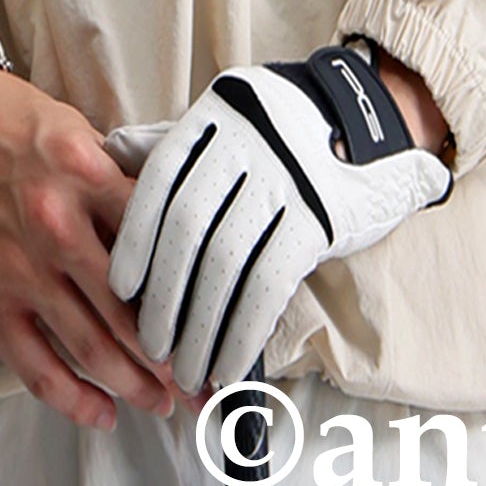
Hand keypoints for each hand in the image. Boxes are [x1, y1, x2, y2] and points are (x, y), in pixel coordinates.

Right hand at [0, 64, 203, 430]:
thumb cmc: (12, 126)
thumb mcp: (80, 133)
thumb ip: (120, 183)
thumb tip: (171, 230)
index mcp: (87, 175)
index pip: (158, 241)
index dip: (193, 288)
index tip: (215, 319)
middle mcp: (55, 226)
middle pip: (133, 308)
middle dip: (175, 355)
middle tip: (204, 381)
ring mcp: (19, 272)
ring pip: (92, 347)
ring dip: (136, 384)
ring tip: (165, 402)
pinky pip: (36, 368)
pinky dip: (74, 399)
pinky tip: (104, 413)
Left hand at [104, 42, 451, 394]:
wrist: (372, 124)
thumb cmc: (283, 134)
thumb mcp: (231, 119)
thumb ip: (178, 143)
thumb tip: (112, 158)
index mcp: (217, 114)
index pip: (161, 181)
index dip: (135, 237)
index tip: (118, 287)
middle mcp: (247, 141)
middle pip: (187, 226)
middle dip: (163, 295)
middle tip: (149, 345)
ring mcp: (286, 178)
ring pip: (225, 261)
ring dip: (199, 326)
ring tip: (184, 370)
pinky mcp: (320, 217)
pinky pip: (268, 283)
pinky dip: (242, 331)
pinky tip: (227, 366)